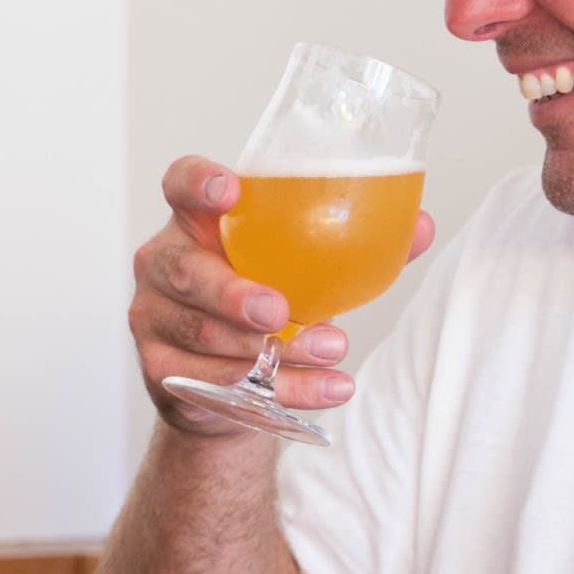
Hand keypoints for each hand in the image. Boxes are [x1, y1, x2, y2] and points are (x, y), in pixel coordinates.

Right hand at [128, 156, 431, 435]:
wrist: (227, 387)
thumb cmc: (266, 304)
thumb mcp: (300, 269)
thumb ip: (355, 244)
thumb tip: (419, 226)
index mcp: (197, 222)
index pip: (181, 185)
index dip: (198, 182)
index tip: (230, 190)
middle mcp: (165, 264)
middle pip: (186, 271)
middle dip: (232, 293)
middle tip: (279, 310)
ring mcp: (154, 317)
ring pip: (207, 336)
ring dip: (273, 350)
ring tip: (332, 348)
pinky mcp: (161, 369)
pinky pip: (218, 384)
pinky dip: (284, 391)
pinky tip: (329, 389)